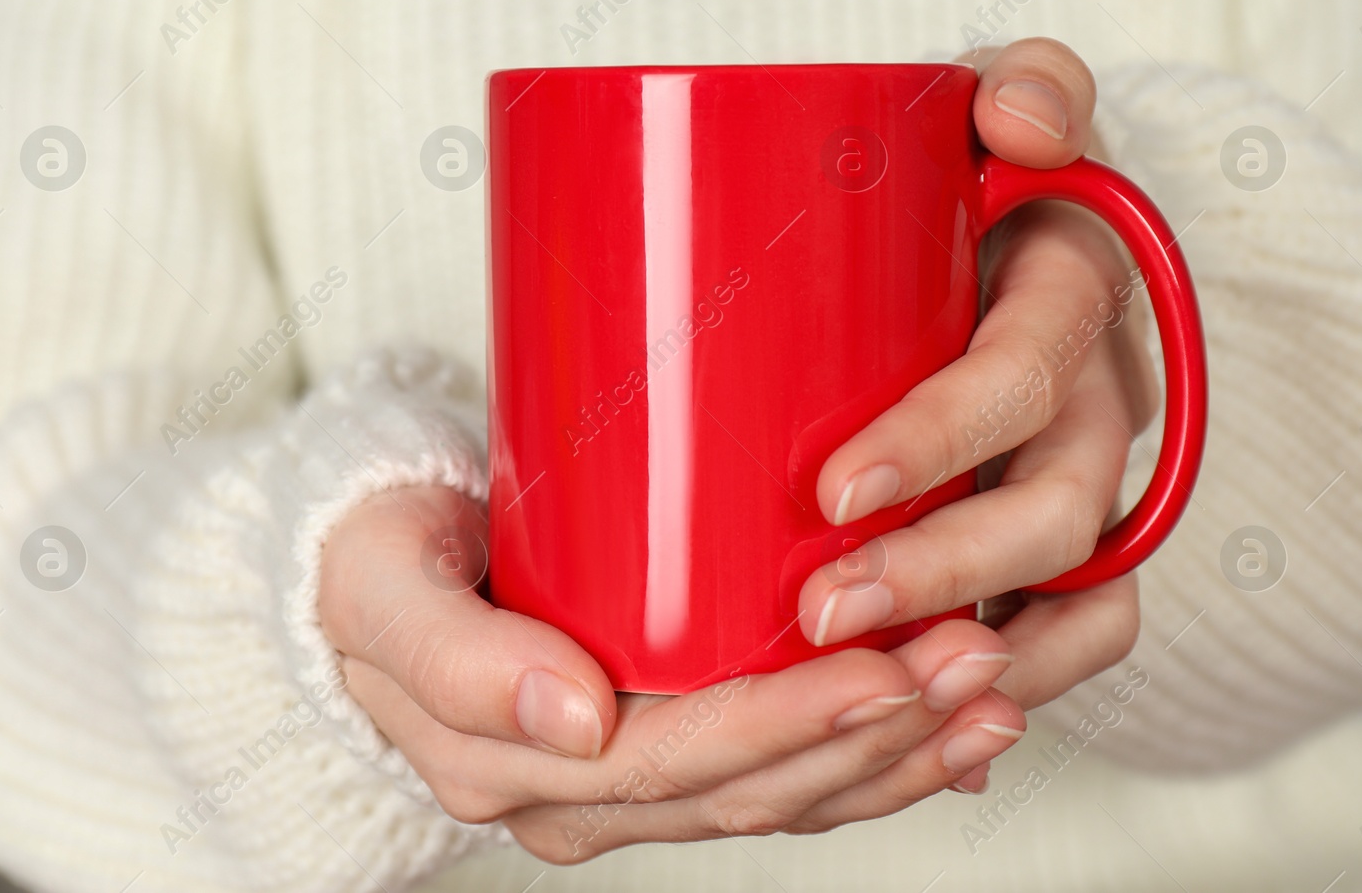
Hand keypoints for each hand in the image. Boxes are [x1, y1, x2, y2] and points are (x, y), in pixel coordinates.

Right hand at [320, 486, 1028, 862]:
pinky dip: (874, 755)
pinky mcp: (668, 748)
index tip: (886, 667)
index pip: (688, 766)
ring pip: (788, 794)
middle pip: (760, 788)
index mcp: (523, 772)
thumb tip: (578, 722)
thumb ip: (460, 659)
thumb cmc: (374, 564)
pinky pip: (783, 776)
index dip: (795, 726)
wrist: (369, 567)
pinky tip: (949, 724)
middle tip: (976, 660)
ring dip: (900, 751)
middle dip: (879, 733)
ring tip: (992, 689)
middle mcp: (589, 796)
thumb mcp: (383, 595)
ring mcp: (634, 782)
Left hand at [800, 37, 1152, 713]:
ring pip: (1077, 593)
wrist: (992, 229)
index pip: (1023, 374)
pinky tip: (939, 726)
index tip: (833, 493)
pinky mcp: (1054, 541)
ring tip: (873, 691)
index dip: (941, 439)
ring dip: (981, 651)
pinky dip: (1019, 684)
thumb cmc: (964, 182)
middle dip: (939, 572)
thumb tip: (1023, 119)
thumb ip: (1027, 85)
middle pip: (1051, 511)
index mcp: (1069, 296)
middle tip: (820, 614)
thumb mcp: (993, 109)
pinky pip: (1077, 630)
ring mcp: (1083, 480)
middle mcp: (1098, 401)